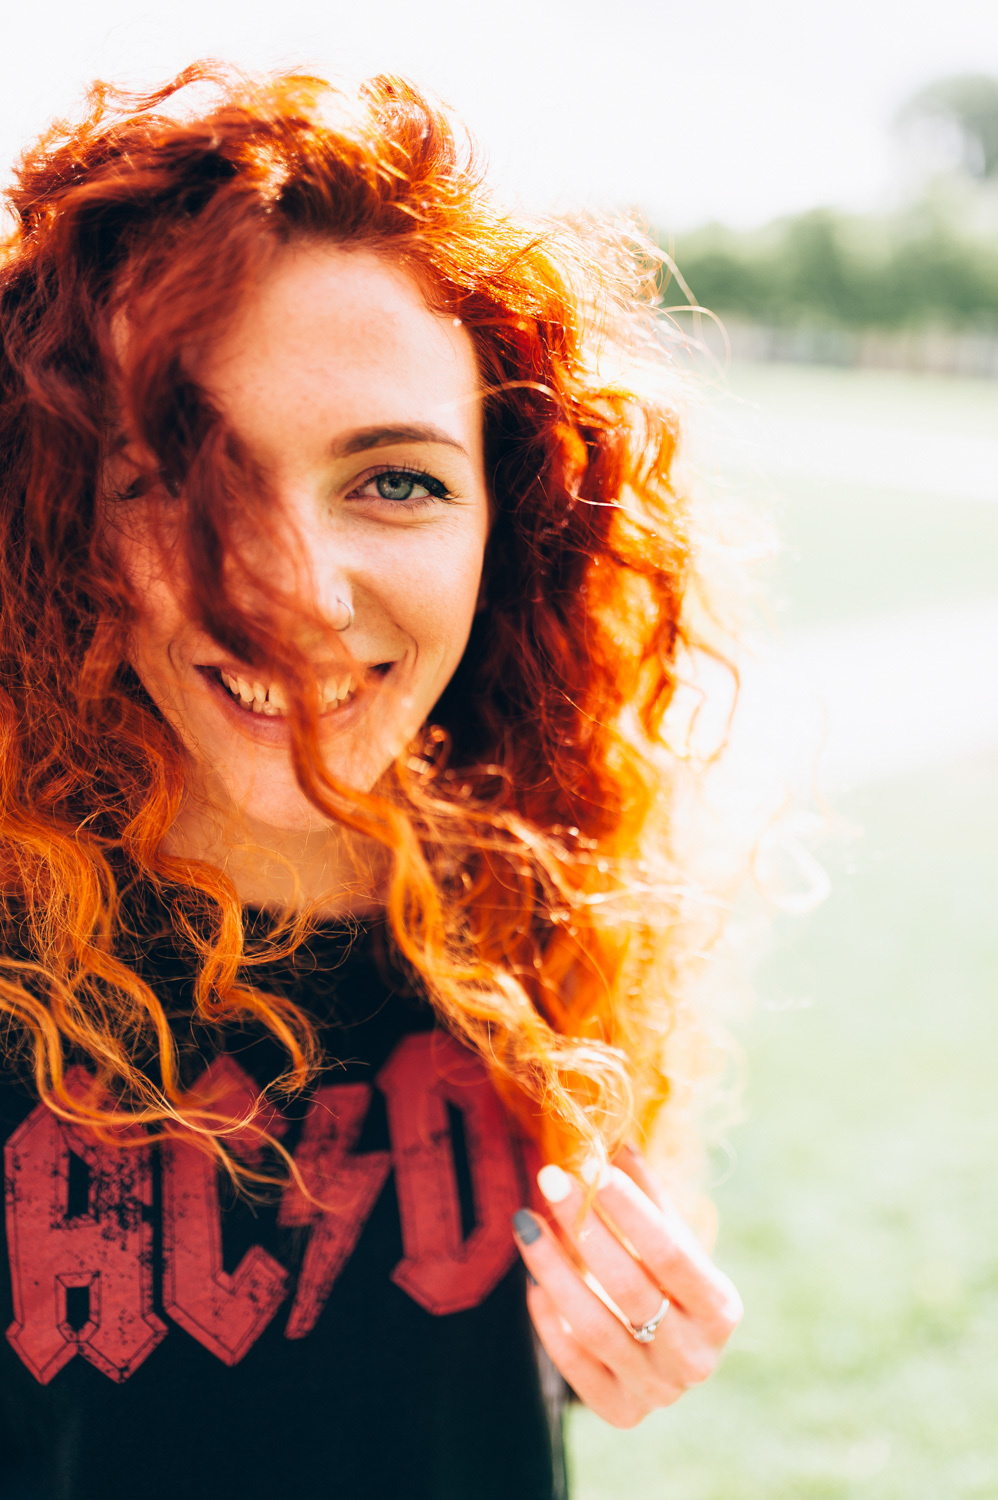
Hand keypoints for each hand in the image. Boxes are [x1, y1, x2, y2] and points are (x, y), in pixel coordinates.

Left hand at [512, 1146, 741, 1427]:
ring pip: (593, 1325)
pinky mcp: (621, 1412)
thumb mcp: (670, 1233)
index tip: (590, 1167)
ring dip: (553, 1267)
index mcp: (721, 1308)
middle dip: (584, 1228)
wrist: (673, 1351)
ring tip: (525, 1220)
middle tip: (549, 1178)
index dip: (630, 1210)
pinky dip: (548, 1318)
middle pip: (631, 1289)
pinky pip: (573, 1364)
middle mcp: (697, 1357)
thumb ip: (646, 1190)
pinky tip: (533, 1276)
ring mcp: (659, 1391)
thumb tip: (612, 1134)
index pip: (672, 1254)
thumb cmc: (670, 1279)